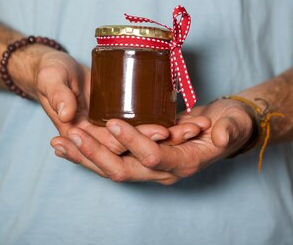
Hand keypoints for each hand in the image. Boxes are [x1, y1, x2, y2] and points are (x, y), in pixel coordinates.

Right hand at [31, 47, 210, 176]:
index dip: (138, 140)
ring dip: (173, 135)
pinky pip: (148, 126)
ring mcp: (114, 132)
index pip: (114, 147)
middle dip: (166, 141)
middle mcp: (100, 141)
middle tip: (192, 128)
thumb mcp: (51, 78)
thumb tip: (65, 114)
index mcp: (81, 138)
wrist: (55, 69)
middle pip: (137, 148)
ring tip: (198, 125)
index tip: (162, 130)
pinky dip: (169, 123)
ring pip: (147, 140)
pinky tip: (190, 117)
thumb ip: (57, 94)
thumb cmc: (51, 72)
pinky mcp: (124, 121)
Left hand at [50, 98, 253, 183]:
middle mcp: (163, 170)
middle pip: (122, 169)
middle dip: (94, 153)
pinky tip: (67, 143)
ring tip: (58, 142)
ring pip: (110, 168)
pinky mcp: (140, 157)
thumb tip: (219, 136)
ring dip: (83, 156)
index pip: (152, 157)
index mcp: (183, 163)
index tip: (113, 122)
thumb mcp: (234, 123)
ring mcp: (149, 166)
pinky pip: (110, 159)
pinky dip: (88, 152)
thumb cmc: (231, 124)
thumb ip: (228, 129)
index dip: (132, 142)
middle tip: (70, 133)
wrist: (226, 128)